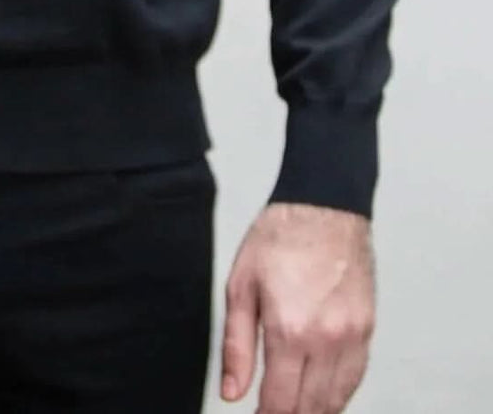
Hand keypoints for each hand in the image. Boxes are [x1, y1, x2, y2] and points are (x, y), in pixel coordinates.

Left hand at [221, 202, 374, 413]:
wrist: (324, 206)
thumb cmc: (280, 237)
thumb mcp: (241, 286)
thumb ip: (236, 345)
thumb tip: (233, 392)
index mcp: (290, 330)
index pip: (281, 402)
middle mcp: (326, 340)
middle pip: (311, 407)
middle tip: (272, 412)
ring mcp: (352, 337)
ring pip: (337, 400)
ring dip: (316, 411)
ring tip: (294, 408)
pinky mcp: (367, 329)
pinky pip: (356, 378)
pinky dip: (339, 394)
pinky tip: (323, 395)